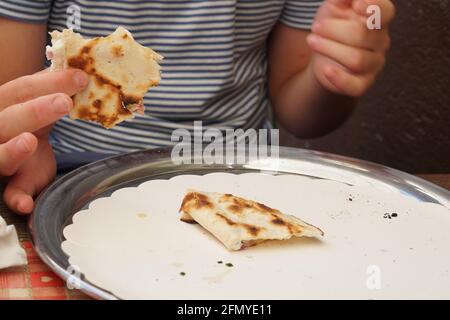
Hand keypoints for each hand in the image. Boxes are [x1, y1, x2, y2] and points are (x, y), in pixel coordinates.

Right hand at [0, 69, 87, 213]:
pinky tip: (25, 206)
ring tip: (29, 141)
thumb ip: (51, 93)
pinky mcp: (6, 186)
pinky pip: (8, 194)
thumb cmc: (27, 127)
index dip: (47, 82)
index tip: (79, 77)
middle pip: (7, 119)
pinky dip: (16, 199)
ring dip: (12, 151)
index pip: (20, 90)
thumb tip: (80, 72)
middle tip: (64, 102)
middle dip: (34, 110)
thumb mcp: (37, 109)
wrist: (14, 159)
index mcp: (3, 106)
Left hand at [307, 0, 394, 96]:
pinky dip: (339, 79)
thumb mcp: (334, 6)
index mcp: (377, 19)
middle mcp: (380, 41)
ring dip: (328, 49)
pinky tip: (326, 70)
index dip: (374, 7)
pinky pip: (355, 86)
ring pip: (356, 59)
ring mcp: (374, 64)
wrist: (322, 55)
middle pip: (361, 35)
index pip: (385, 11)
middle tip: (315, 27)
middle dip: (332, 29)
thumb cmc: (332, 27)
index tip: (356, 5)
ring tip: (312, 41)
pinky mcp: (363, 83)